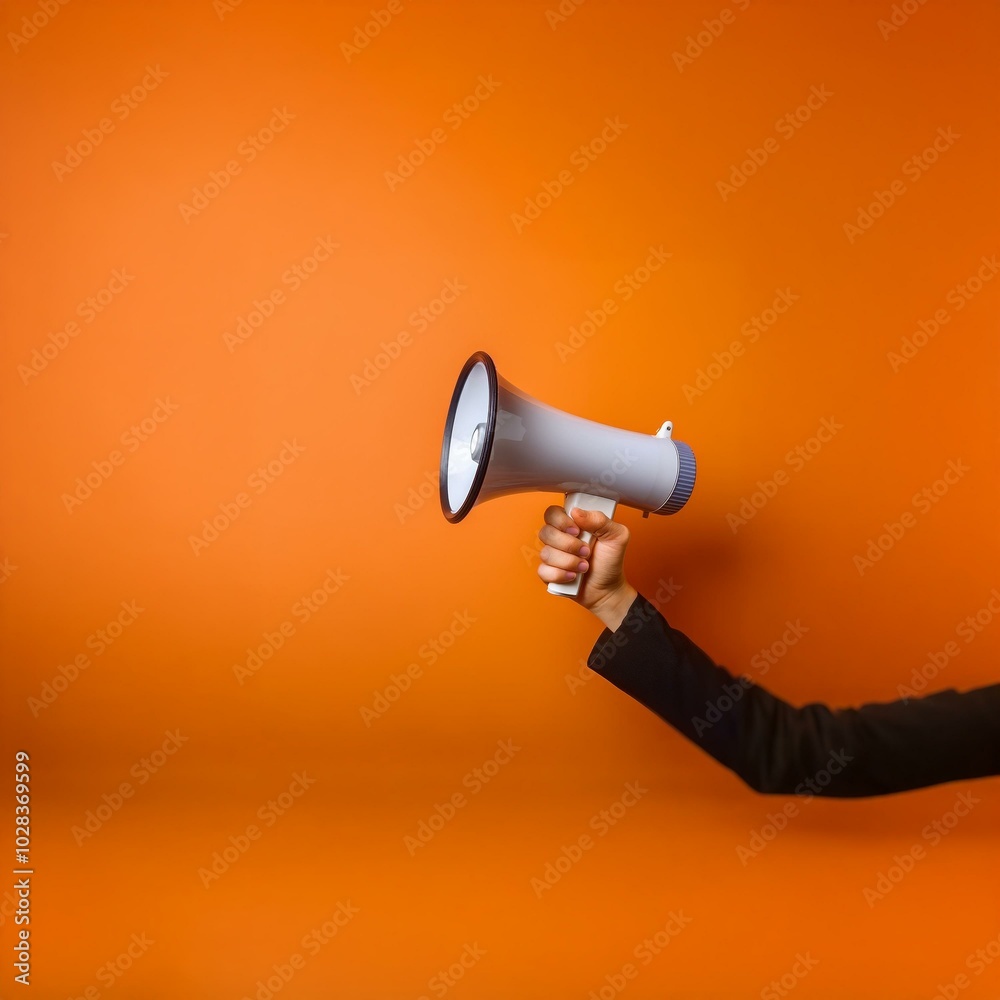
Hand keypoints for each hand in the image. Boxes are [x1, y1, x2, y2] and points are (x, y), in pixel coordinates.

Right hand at [536, 505, 636, 629]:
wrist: (608, 590)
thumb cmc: (610, 561)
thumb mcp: (616, 536)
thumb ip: (600, 519)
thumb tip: (576, 512)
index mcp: (572, 524)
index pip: (552, 513)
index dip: (561, 521)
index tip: (577, 531)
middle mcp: (559, 538)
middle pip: (545, 532)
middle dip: (568, 545)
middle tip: (586, 552)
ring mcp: (552, 556)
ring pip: (545, 553)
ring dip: (568, 562)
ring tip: (585, 567)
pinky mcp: (548, 574)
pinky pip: (543, 571)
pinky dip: (560, 575)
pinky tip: (573, 577)